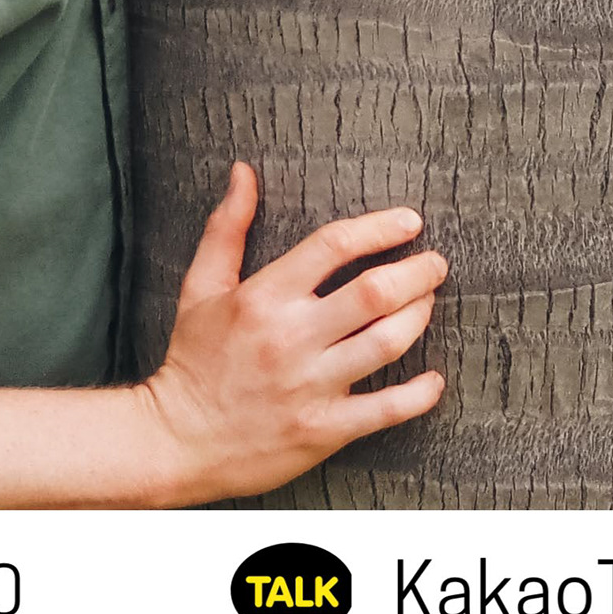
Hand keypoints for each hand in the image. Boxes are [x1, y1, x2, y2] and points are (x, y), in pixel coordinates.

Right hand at [138, 162, 445, 502]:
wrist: (176, 441)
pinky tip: (433, 381)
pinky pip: (386, 409)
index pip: (333, 246)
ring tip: (429, 302)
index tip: (409, 222)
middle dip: (417, 272)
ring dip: (419, 317)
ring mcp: (310, 385)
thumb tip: (244, 172)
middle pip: (374, 291)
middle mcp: (291, 338)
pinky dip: (419, 394)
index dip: (379, 228)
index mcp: (264, 298)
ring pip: (387, 342)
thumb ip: (227, 227)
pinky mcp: (323, 429)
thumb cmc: (192, 359)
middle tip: (436, 263)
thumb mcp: (200, 287)